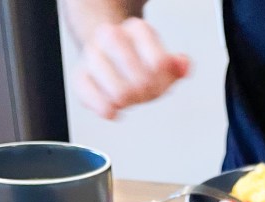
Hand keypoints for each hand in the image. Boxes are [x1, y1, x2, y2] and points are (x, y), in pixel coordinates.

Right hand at [73, 17, 189, 118]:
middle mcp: (111, 35)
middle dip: (146, 94)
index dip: (163, 82)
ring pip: (119, 93)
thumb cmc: (137, 64)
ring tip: (127, 98)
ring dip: (128, 103)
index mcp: (137, 29)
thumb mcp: (162, 63)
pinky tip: (113, 110)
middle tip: (142, 93)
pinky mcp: (80, 76)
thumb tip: (184, 66)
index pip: (159, 64)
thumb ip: (177, 66)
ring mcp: (93, 54)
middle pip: (140, 80)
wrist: (107, 58)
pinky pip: (92, 98)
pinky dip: (106, 109)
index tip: (157, 82)